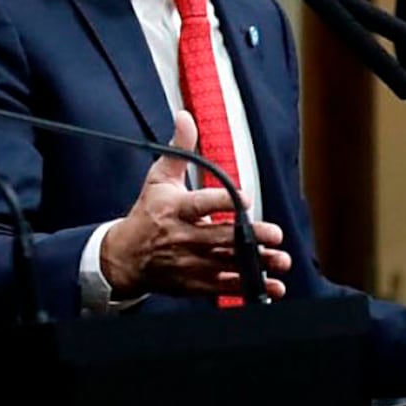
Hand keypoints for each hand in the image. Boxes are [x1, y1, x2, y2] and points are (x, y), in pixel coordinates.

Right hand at [98, 111, 291, 299]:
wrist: (125, 257)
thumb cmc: (147, 214)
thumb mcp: (159, 178)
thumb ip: (179, 148)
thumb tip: (186, 117)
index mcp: (175, 209)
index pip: (200, 204)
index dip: (222, 202)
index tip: (244, 197)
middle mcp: (184, 237)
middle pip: (221, 237)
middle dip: (250, 237)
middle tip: (275, 234)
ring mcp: (190, 262)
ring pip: (228, 264)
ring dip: (257, 263)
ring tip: (280, 260)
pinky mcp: (195, 283)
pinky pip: (225, 287)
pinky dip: (249, 287)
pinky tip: (272, 287)